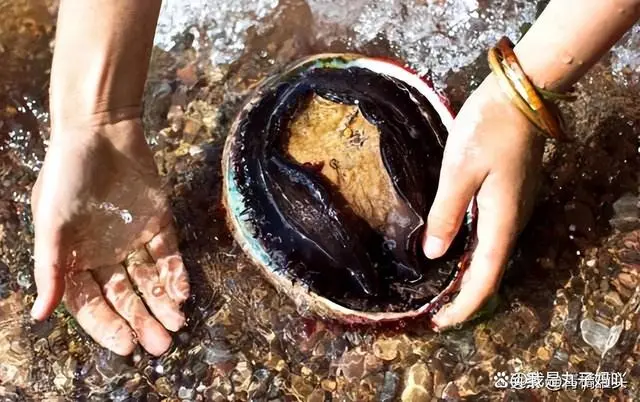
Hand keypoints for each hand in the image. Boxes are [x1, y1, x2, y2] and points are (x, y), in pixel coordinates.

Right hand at [30, 118, 189, 355]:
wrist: (100, 131)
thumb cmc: (67, 175)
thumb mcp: (51, 223)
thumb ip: (51, 269)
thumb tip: (41, 315)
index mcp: (74, 259)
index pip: (92, 303)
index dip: (108, 326)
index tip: (126, 347)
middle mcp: (105, 254)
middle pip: (125, 296)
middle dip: (142, 321)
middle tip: (162, 345)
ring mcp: (133, 239)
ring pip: (150, 280)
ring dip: (163, 301)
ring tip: (177, 324)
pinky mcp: (158, 222)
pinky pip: (168, 254)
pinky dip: (175, 272)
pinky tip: (182, 290)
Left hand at [424, 75, 543, 328]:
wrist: (521, 94)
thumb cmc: (487, 130)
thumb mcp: (459, 171)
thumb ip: (446, 213)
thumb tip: (433, 253)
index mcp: (501, 221)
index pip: (485, 278)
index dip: (463, 306)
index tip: (439, 322)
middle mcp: (512, 221)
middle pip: (490, 272)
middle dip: (464, 297)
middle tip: (434, 310)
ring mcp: (514, 209)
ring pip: (491, 255)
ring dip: (468, 276)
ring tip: (440, 288)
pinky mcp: (510, 196)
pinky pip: (491, 236)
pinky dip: (472, 254)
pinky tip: (454, 251)